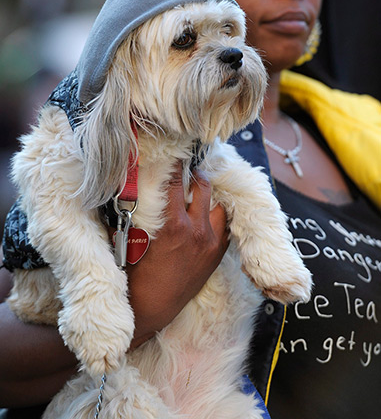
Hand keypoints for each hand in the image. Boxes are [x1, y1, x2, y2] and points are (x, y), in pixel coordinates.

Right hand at [127, 162, 227, 347]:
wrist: (151, 310)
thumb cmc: (135, 275)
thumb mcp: (130, 239)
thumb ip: (133, 212)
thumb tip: (127, 187)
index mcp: (174, 225)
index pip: (176, 183)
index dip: (174, 166)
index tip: (173, 155)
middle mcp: (198, 231)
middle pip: (203, 187)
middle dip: (194, 174)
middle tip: (186, 168)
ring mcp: (211, 244)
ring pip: (218, 205)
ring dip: (208, 195)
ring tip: (197, 189)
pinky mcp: (216, 255)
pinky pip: (223, 226)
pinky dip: (216, 215)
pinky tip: (206, 212)